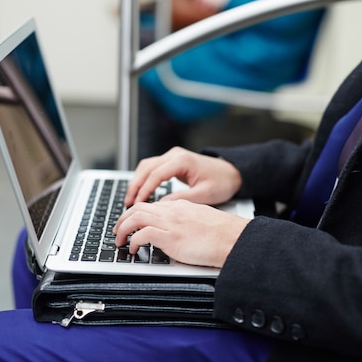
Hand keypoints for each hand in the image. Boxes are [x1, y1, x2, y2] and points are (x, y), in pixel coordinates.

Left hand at [113, 199, 248, 267]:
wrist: (233, 239)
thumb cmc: (223, 235)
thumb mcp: (201, 221)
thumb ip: (185, 222)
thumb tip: (175, 232)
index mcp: (181, 206)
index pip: (152, 205)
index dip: (137, 214)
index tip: (131, 223)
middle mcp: (173, 211)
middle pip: (139, 208)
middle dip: (124, 219)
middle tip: (118, 231)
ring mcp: (171, 223)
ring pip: (136, 217)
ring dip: (124, 228)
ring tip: (120, 240)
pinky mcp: (170, 237)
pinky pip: (143, 234)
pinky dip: (134, 241)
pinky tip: (134, 249)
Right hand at [124, 146, 241, 207]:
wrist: (232, 172)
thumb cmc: (222, 182)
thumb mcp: (204, 195)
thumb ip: (182, 200)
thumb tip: (162, 206)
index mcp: (182, 161)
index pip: (156, 174)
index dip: (145, 190)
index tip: (138, 203)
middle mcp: (175, 155)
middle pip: (146, 167)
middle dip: (135, 185)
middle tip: (128, 202)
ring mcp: (173, 156)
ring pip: (146, 166)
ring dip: (137, 181)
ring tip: (131, 199)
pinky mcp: (173, 161)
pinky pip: (152, 167)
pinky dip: (144, 178)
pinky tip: (141, 191)